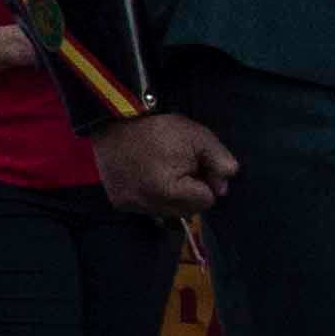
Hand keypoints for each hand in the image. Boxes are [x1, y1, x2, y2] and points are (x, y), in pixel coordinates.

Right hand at [89, 112, 239, 219]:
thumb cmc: (154, 130)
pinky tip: (148, 176)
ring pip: (170, 211)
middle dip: (190, 190)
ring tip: (161, 169)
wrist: (110, 124)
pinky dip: (153, 195)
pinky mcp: (121, 204)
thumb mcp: (196, 136)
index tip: (193, 162)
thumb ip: (220, 160)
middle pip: (189, 209)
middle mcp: (152, 206)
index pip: (207, 200)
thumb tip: (224, 185)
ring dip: (172, 194)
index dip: (205, 179)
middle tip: (178, 164)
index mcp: (171, 192)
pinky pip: (149, 208)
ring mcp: (134, 207)